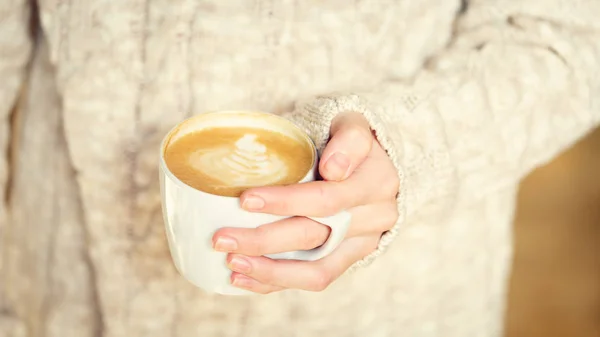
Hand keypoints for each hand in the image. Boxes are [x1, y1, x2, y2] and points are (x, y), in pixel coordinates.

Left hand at [212, 112, 398, 292]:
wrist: (374, 166)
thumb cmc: (350, 142)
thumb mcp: (354, 125)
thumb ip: (350, 139)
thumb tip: (333, 168)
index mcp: (375, 182)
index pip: (326, 198)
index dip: (286, 202)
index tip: (244, 200)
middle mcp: (374, 218)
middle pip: (313, 236)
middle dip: (263, 240)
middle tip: (221, 238)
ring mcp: (362, 244)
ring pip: (316, 270)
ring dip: (269, 270)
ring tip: (231, 263)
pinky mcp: (349, 260)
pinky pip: (315, 279)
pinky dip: (277, 281)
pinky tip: (244, 278)